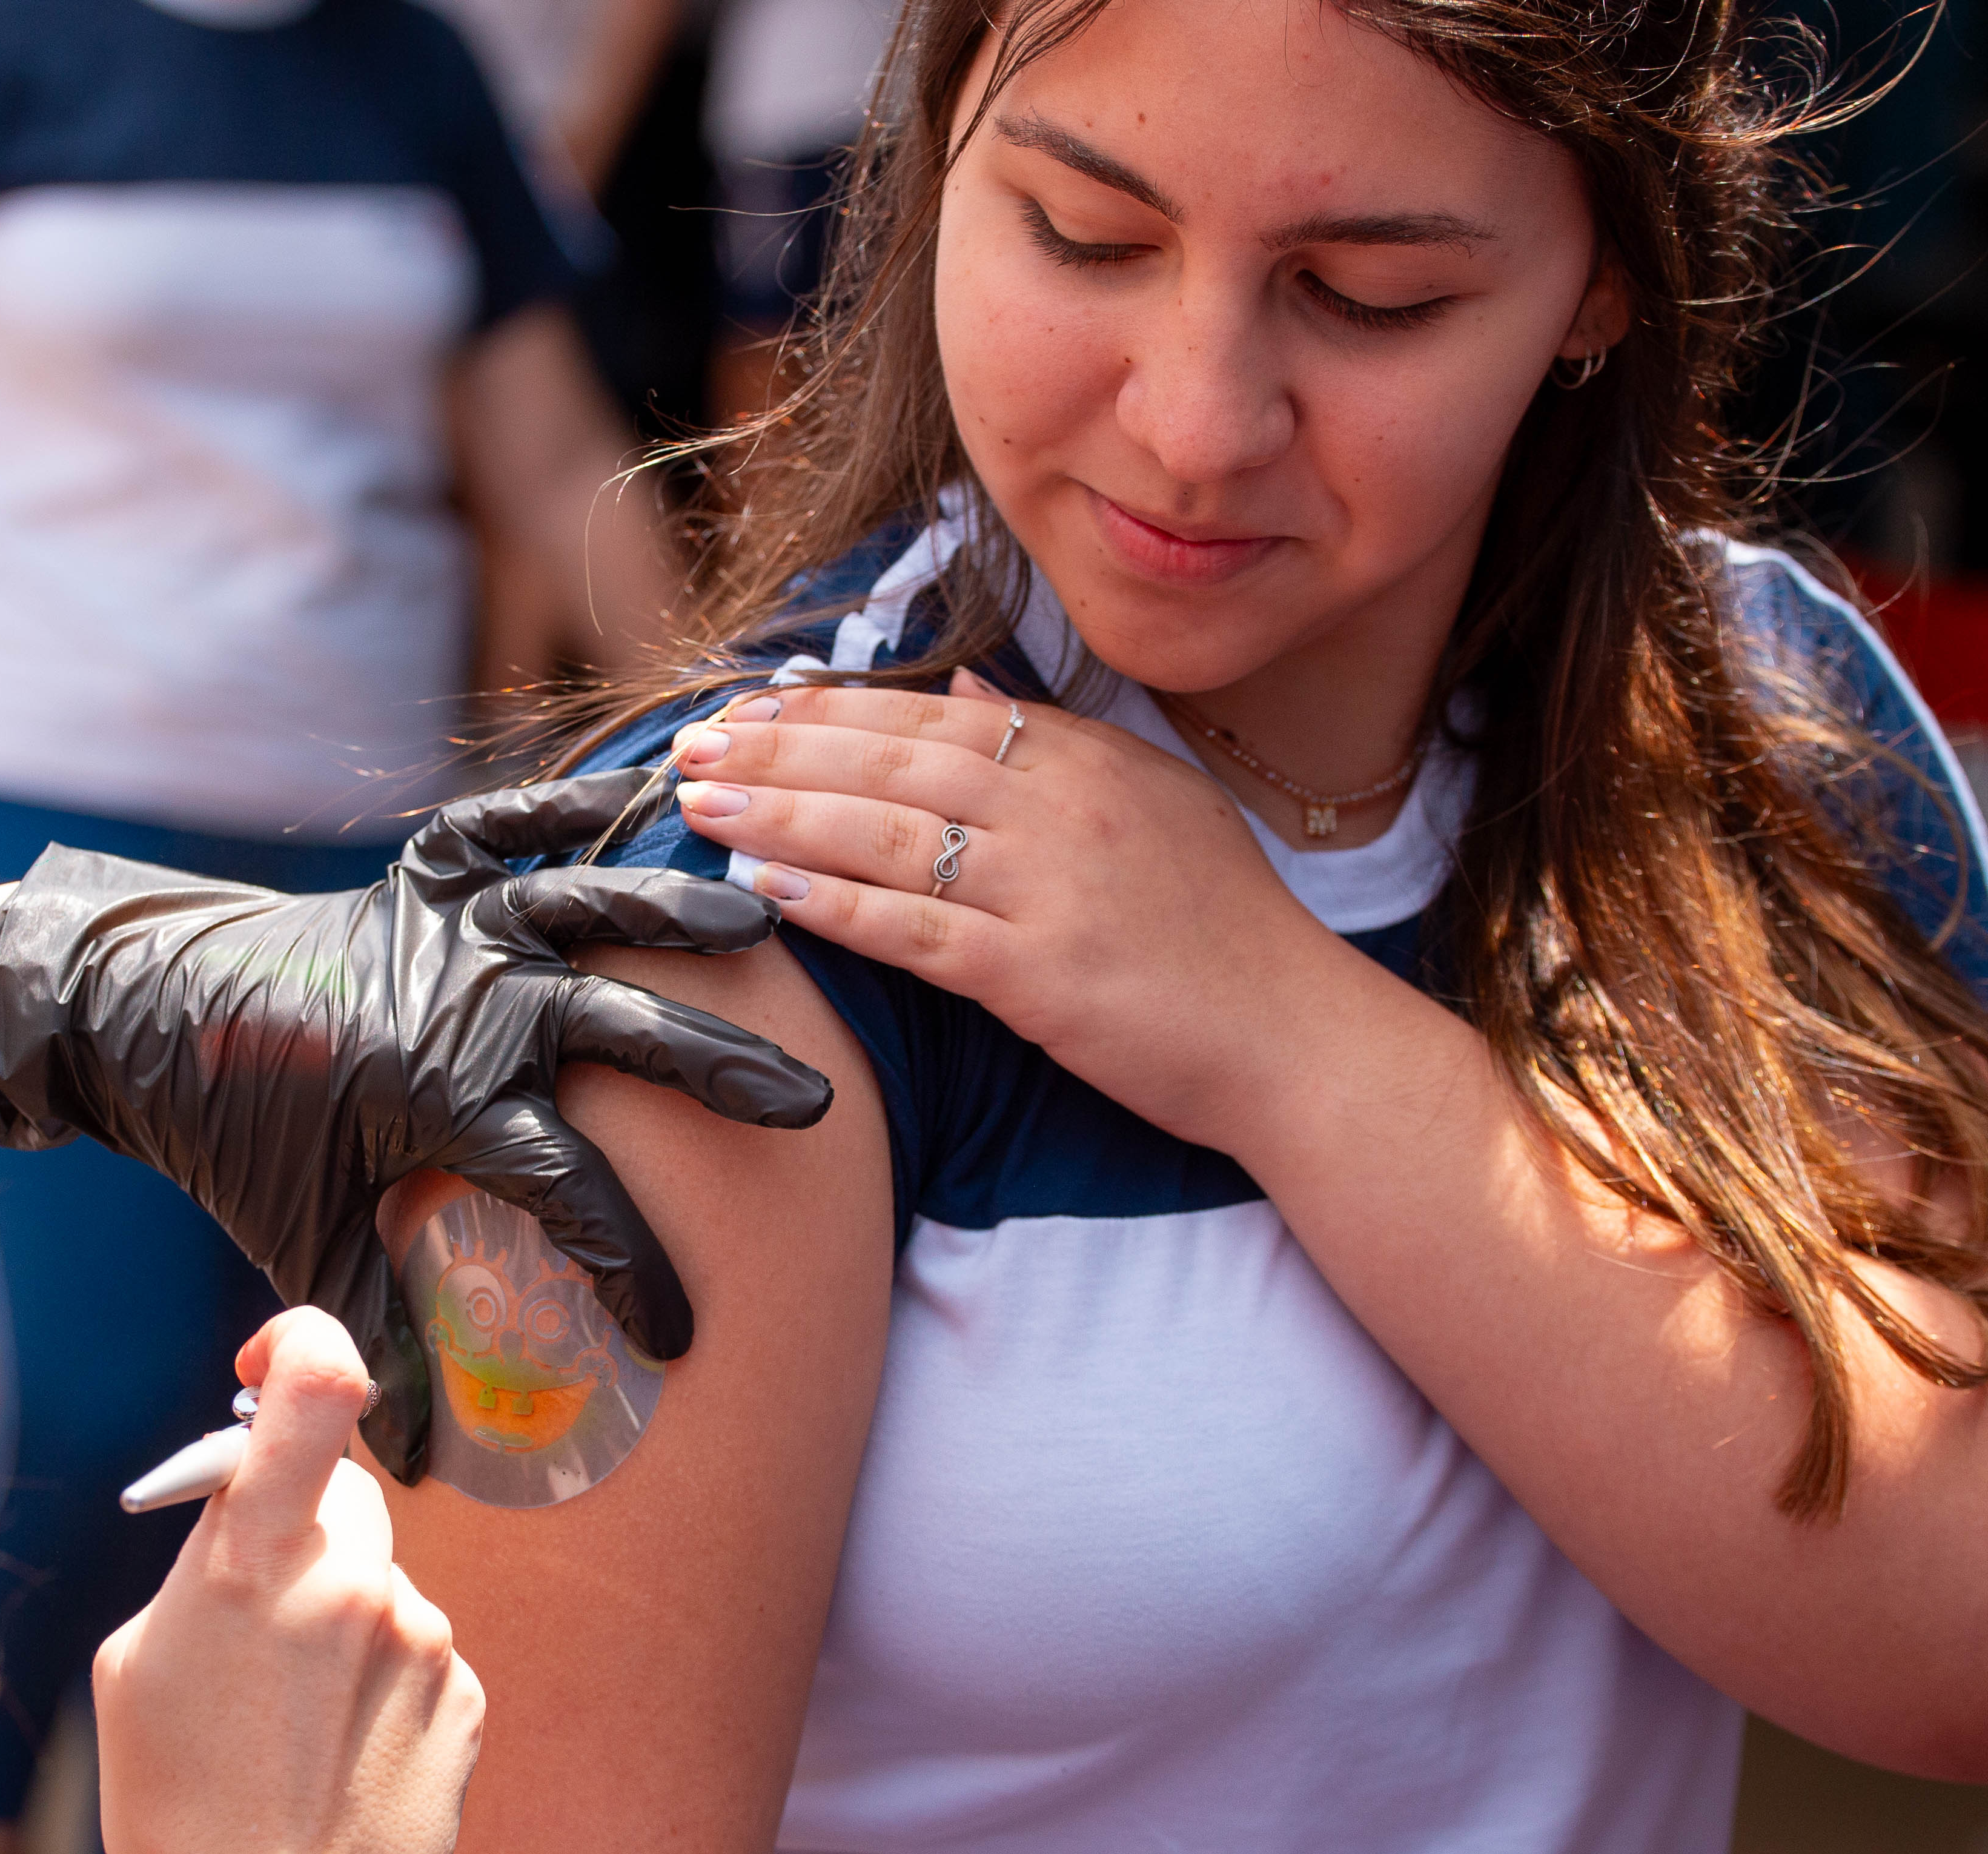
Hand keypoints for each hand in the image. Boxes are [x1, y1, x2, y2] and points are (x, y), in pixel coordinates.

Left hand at [0, 769, 836, 1475]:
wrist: (143, 1012)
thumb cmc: (236, 1139)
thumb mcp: (302, 1246)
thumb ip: (373, 1340)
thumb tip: (417, 1469)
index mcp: (440, 1099)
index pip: (570, 1192)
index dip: (632, 1274)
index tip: (681, 1341)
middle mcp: (463, 1002)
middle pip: (620, 1035)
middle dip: (723, 1074)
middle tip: (813, 1110)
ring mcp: (445, 924)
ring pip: (584, 907)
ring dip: (674, 913)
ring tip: (760, 922)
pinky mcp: (419, 872)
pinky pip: (511, 825)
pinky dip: (576, 805)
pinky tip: (649, 794)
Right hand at [94, 1308, 482, 1853]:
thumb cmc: (177, 1813)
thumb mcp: (136, 1666)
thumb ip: (204, 1567)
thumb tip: (245, 1515)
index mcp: (260, 1560)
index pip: (318, 1385)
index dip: (301, 1342)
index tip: (270, 1362)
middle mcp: (359, 1583)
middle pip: (340, 1499)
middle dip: (300, 1536)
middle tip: (258, 1624)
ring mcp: (426, 1640)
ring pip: (379, 1587)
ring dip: (340, 1628)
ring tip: (290, 1734)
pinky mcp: (468, 1697)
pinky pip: (418, 1656)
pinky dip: (381, 1689)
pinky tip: (339, 1764)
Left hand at [668, 671, 1344, 1148]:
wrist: (1295, 1036)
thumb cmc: (1224, 931)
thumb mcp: (1155, 801)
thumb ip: (1059, 740)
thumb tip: (970, 684)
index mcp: (1087, 762)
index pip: (933, 717)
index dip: (830, 710)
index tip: (751, 707)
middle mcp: (1064, 810)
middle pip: (893, 764)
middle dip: (780, 751)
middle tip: (692, 745)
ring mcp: (1052, 890)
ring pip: (889, 837)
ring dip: (782, 818)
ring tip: (701, 804)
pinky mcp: (1041, 975)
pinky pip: (917, 932)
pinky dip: (837, 908)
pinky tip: (769, 892)